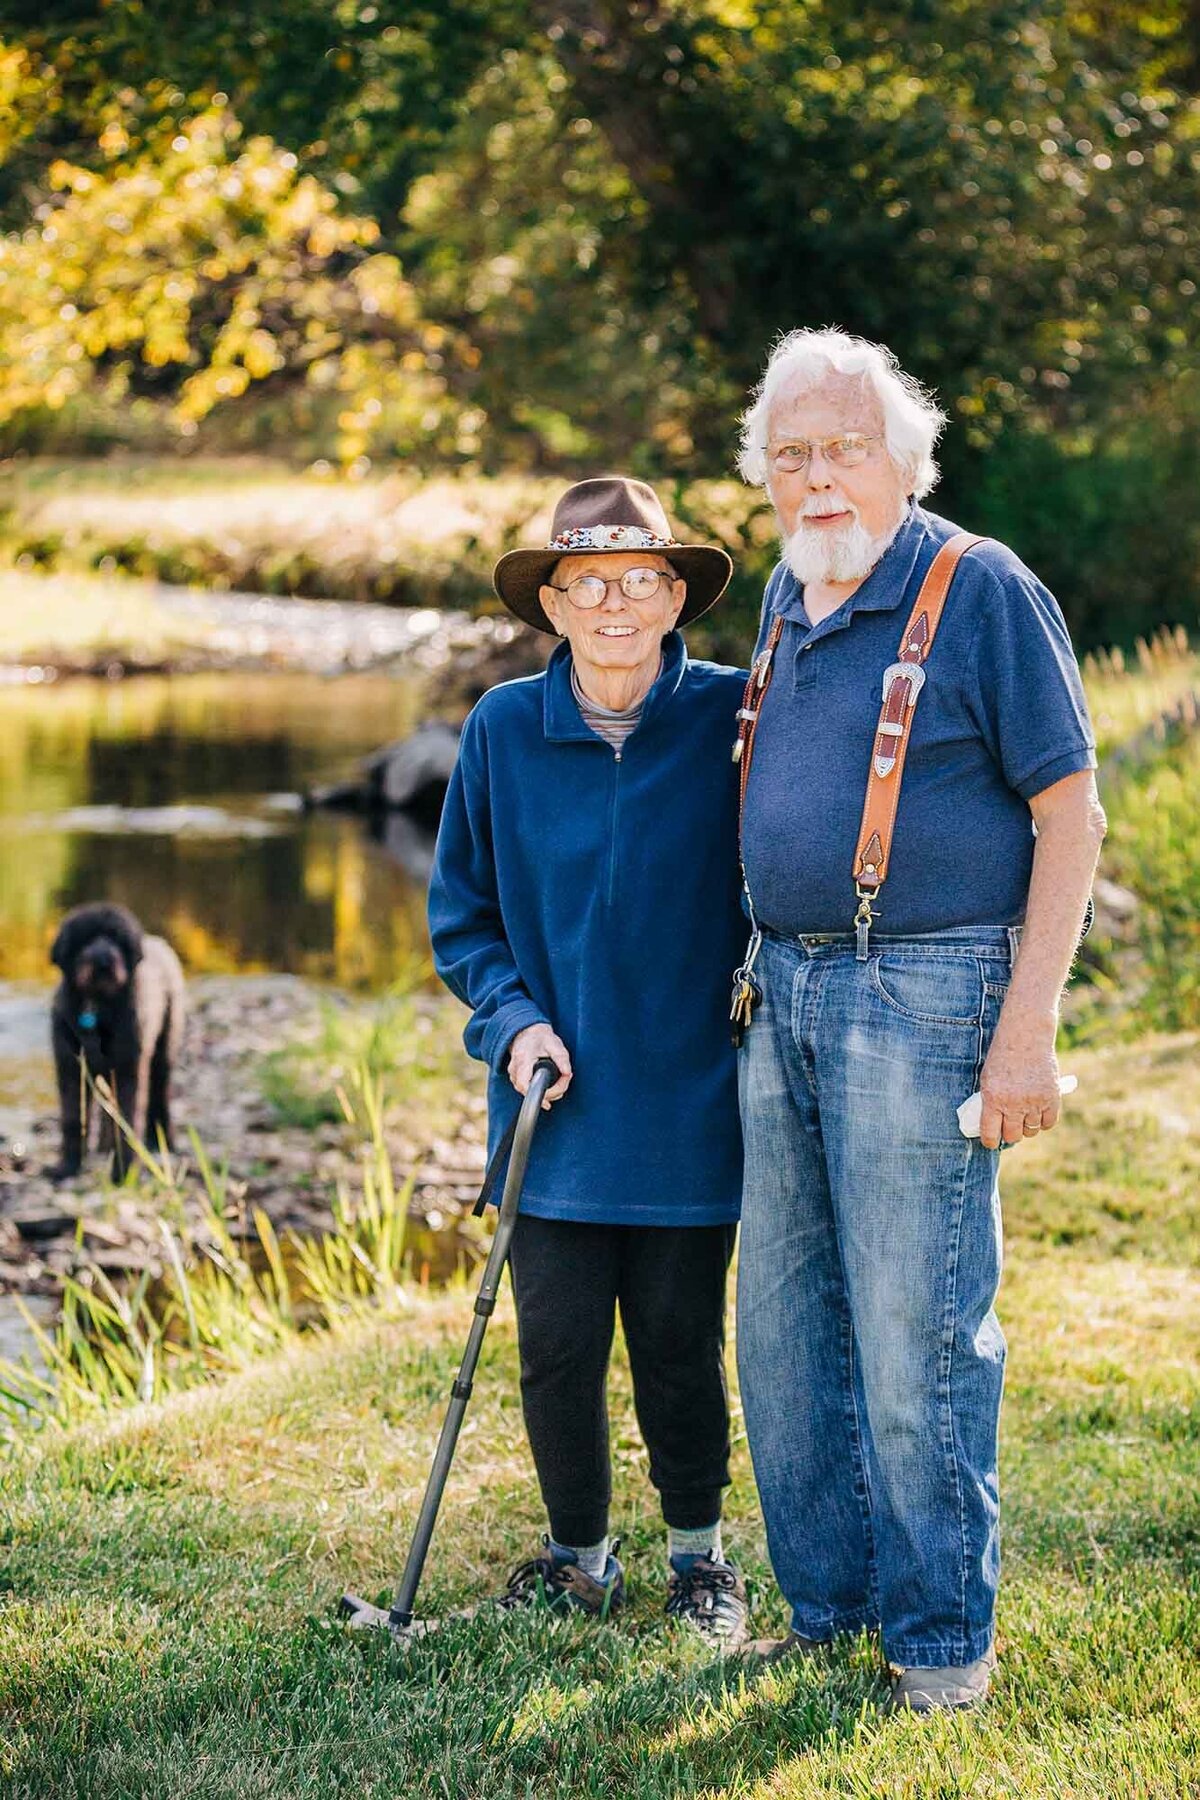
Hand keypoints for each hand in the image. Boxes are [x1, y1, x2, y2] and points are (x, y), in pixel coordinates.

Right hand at [508, 1024, 572, 1109]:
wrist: (526, 1030)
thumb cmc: (540, 1036)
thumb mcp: (554, 1043)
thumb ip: (562, 1058)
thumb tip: (568, 1073)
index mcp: (523, 1059)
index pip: (525, 1085)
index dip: (537, 1097)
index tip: (548, 1103)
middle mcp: (515, 1068)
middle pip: (527, 1092)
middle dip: (547, 1094)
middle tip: (563, 1084)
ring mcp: (513, 1072)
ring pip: (526, 1091)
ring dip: (544, 1092)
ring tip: (559, 1084)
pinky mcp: (515, 1075)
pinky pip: (525, 1088)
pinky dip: (538, 1089)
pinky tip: (550, 1084)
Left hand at [978, 1010, 1059, 1150]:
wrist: (1026, 1036)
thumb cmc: (1003, 1057)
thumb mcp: (988, 1079)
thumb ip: (991, 1103)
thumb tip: (993, 1128)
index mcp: (993, 1098)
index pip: (990, 1134)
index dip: (990, 1141)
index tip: (991, 1141)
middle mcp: (1013, 1103)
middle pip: (1013, 1136)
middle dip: (1009, 1134)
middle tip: (1009, 1127)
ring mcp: (1034, 1101)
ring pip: (1031, 1131)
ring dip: (1027, 1126)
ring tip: (1024, 1115)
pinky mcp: (1051, 1097)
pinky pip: (1048, 1123)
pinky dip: (1043, 1121)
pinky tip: (1038, 1113)